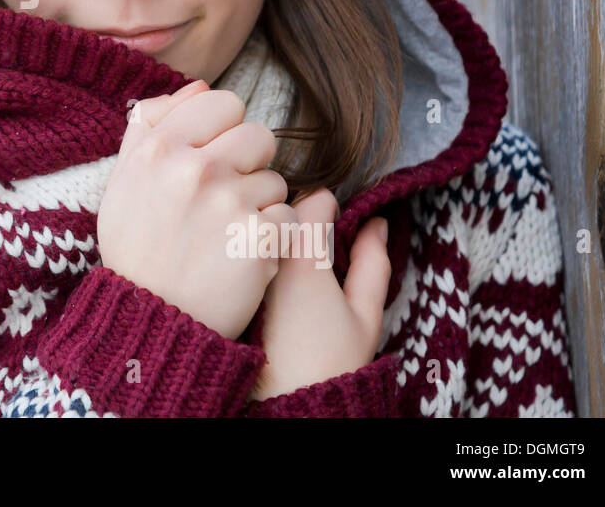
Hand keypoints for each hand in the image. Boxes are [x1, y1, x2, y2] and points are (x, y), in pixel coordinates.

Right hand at [98, 78, 295, 340]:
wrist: (151, 320)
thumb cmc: (137, 248)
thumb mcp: (123, 180)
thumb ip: (151, 126)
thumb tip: (198, 87)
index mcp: (158, 147)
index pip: (222, 101)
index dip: (224, 130)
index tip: (213, 159)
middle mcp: (194, 167)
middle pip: (259, 135)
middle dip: (249, 165)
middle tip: (224, 199)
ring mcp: (229, 203)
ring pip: (275, 180)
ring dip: (260, 206)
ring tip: (228, 234)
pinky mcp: (260, 239)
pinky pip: (289, 218)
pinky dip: (273, 239)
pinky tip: (244, 255)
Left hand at [248, 187, 390, 400]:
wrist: (284, 404)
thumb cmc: (329, 365)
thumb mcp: (365, 314)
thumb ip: (373, 261)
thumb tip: (374, 222)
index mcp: (303, 257)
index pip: (314, 199)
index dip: (332, 207)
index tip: (339, 224)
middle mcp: (264, 256)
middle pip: (280, 207)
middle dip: (299, 216)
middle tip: (317, 243)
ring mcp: (241, 269)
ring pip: (256, 226)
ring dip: (273, 231)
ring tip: (291, 264)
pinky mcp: (229, 285)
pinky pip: (239, 249)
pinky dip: (253, 251)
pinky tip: (266, 279)